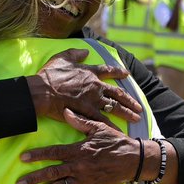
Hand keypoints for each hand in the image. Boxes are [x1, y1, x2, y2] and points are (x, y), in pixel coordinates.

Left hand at [16, 109, 142, 183]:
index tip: (23, 158)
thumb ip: (80, 121)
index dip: (37, 155)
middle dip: (33, 178)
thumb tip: (65, 111)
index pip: (53, 152)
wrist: (133, 159)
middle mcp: (78, 166)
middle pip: (51, 172)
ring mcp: (84, 179)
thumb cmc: (116, 142)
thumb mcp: (98, 128)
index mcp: (78, 150)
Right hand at [27, 49, 141, 124]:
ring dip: (127, 113)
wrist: (43, 91)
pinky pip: (103, 120)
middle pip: (117, 93)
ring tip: (137, 118)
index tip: (127, 74)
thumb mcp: (63, 57)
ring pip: (115, 107)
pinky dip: (112, 126)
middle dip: (130, 100)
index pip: (108, 71)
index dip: (118, 72)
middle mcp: (96, 86)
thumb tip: (85, 51)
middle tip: (139, 106)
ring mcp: (93, 100)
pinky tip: (120, 131)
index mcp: (90, 72)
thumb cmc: (50, 75)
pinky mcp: (87, 112)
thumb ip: (75, 53)